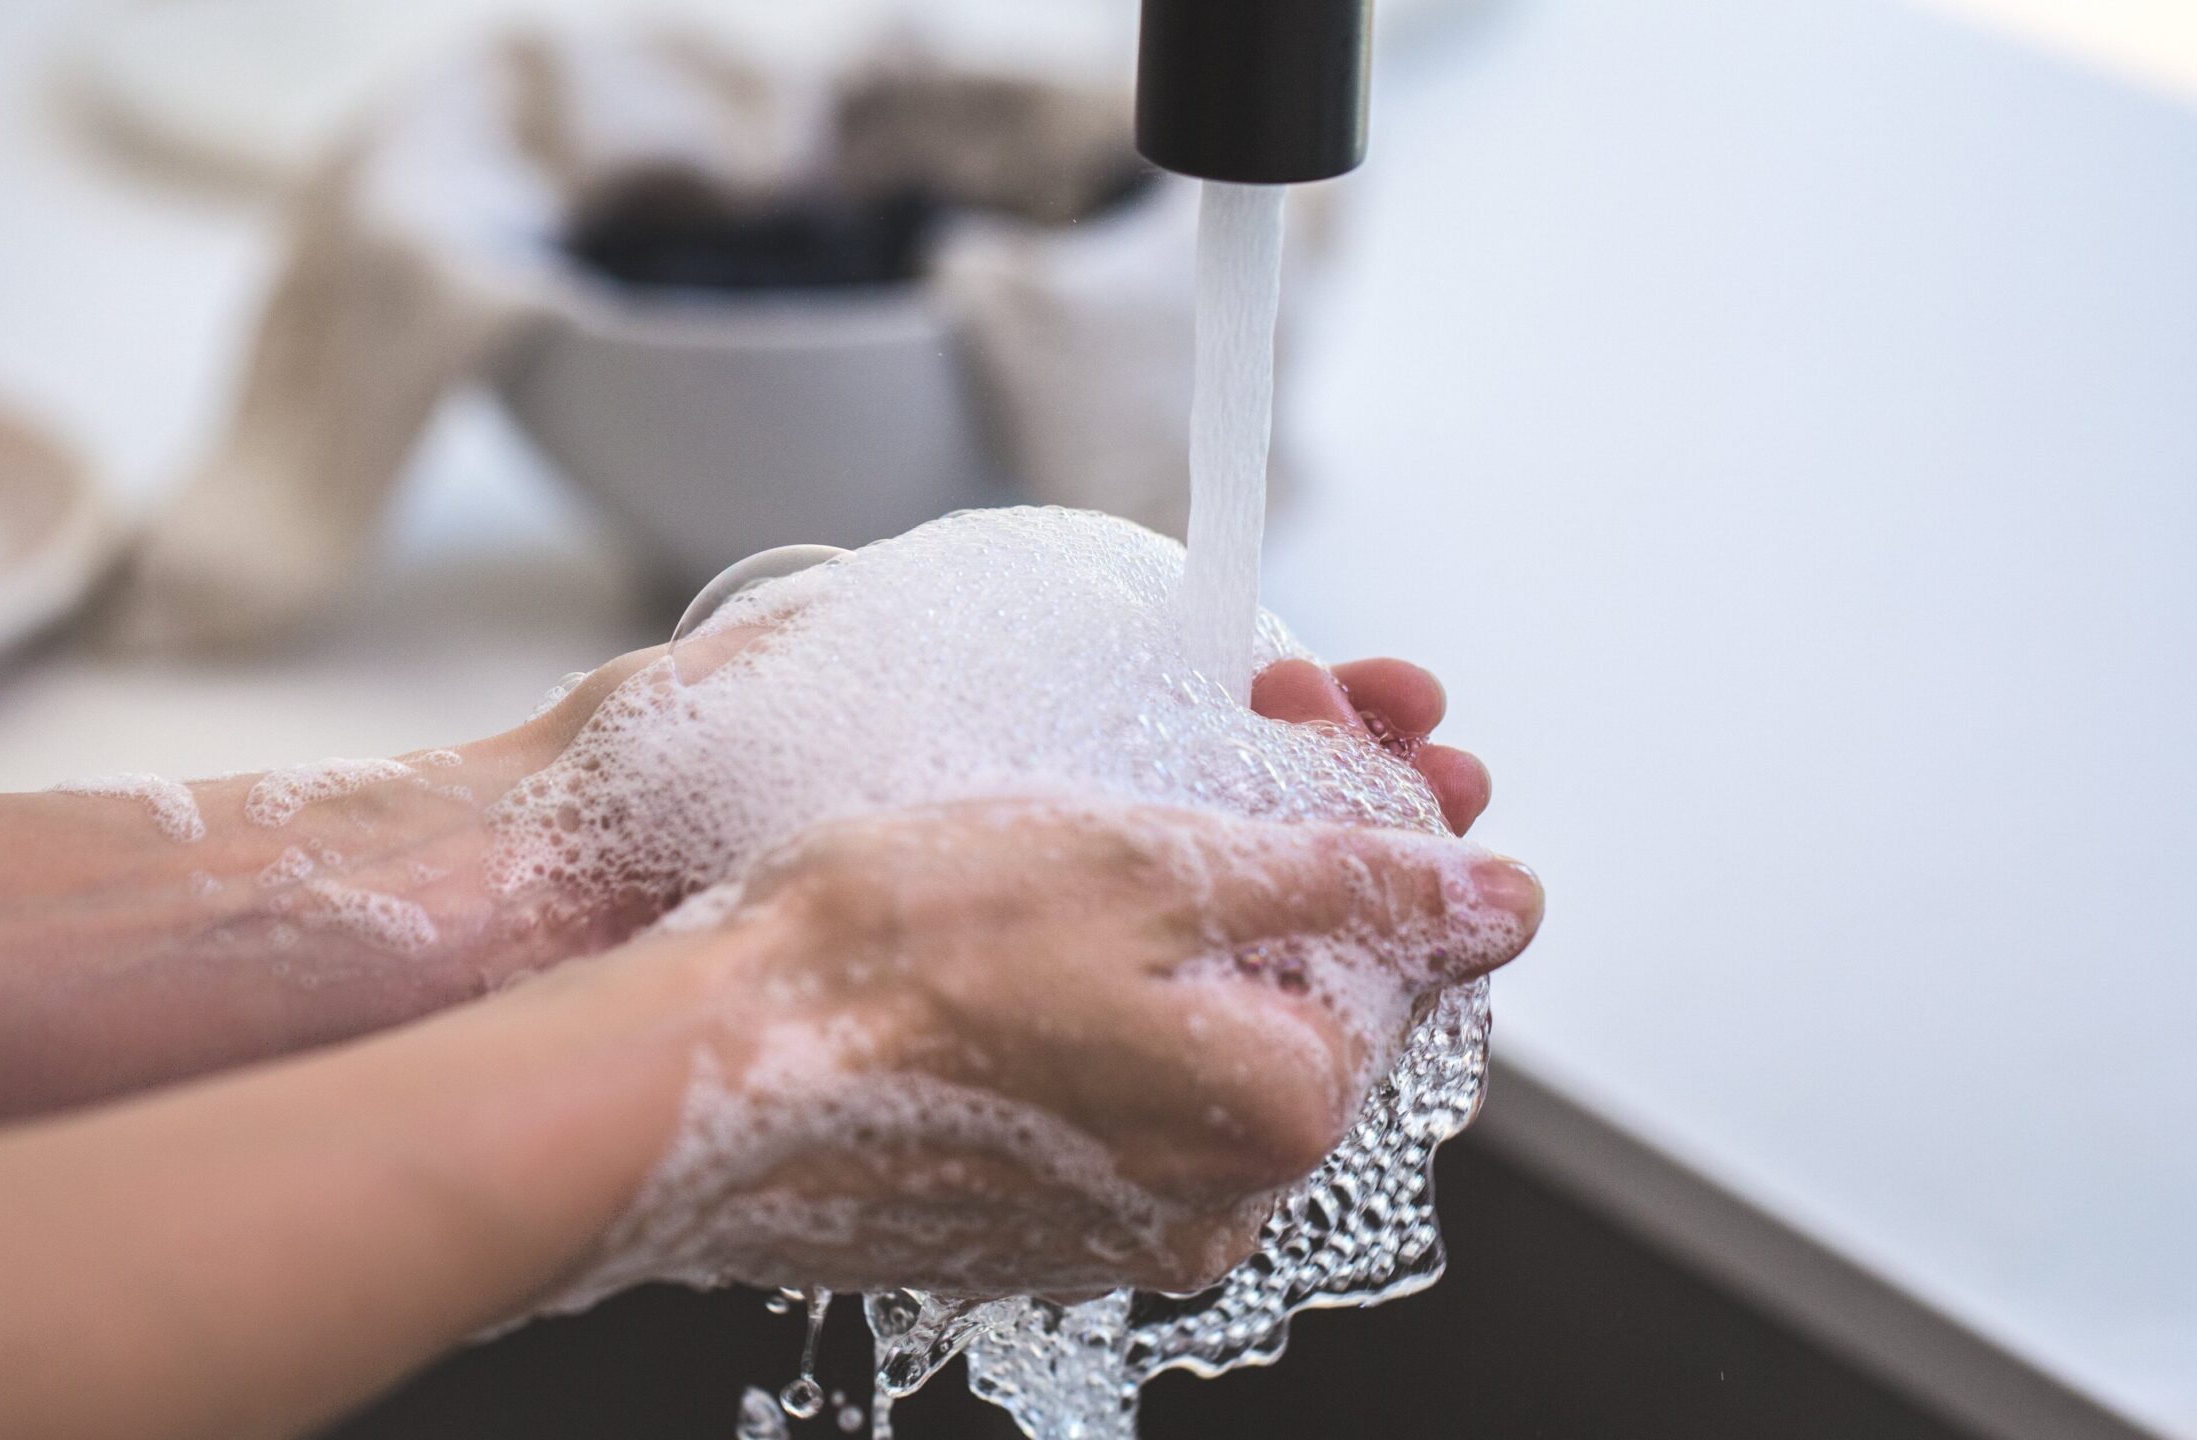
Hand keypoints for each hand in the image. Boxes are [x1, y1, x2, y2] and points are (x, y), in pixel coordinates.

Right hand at [603, 795, 1539, 1299]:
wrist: (694, 1074)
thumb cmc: (899, 957)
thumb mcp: (1156, 864)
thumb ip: (1351, 878)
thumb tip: (1503, 896)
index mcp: (1276, 1112)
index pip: (1395, 951)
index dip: (1359, 808)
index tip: (1305, 710)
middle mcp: (1212, 1201)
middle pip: (1301, 995)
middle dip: (1279, 852)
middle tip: (1230, 724)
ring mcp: (1111, 1226)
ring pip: (1197, 1041)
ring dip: (1181, 923)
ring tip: (1099, 813)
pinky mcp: (1020, 1223)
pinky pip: (1105, 1095)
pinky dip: (1093, 1002)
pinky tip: (1021, 925)